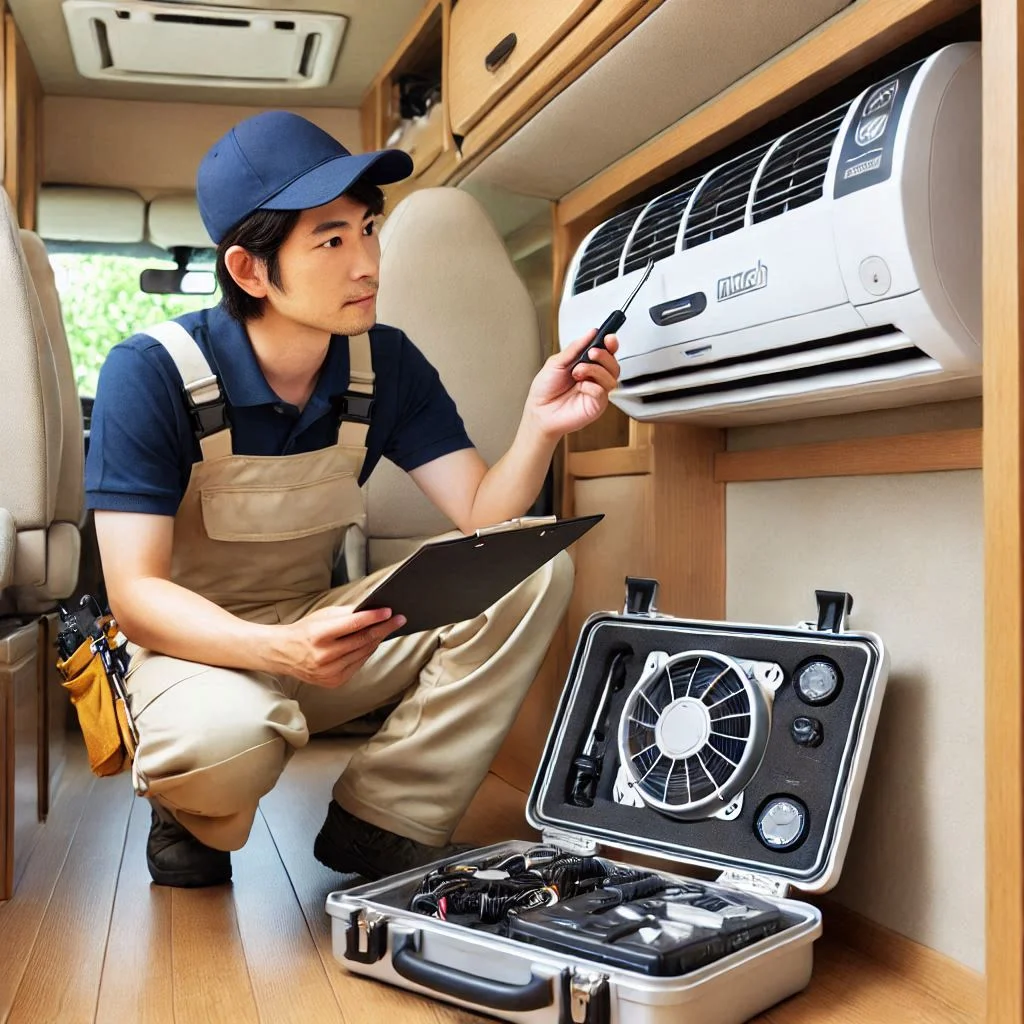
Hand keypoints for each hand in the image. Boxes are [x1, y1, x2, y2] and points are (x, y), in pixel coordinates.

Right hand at [268, 606, 405, 687]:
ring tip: (388, 628)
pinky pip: (357, 664)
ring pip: (363, 653)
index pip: (353, 624)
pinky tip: (373, 643)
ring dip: (377, 640)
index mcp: (319, 635)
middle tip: (399, 619)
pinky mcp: (333, 682)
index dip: (374, 617)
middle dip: (383, 628)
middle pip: (362, 640)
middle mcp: (324, 656)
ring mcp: (329, 672)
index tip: (389, 611)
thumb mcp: (322, 616)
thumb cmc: (305, 631)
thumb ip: (347, 614)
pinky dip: (366, 653)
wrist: (283, 654)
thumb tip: (373, 610)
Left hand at [524, 329, 620, 440]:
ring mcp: (597, 391)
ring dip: (595, 369)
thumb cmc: (545, 390)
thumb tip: (591, 333)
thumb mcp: (557, 362)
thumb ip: (575, 347)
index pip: (606, 352)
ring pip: (612, 376)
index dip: (610, 344)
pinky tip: (580, 387)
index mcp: (586, 364)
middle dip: (604, 355)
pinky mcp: (597, 405)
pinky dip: (592, 386)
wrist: (539, 411)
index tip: (608, 337)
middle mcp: (594, 378)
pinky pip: (603, 391)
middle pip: (613, 363)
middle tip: (591, 353)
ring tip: (578, 371)